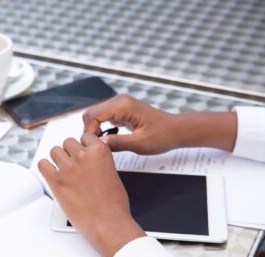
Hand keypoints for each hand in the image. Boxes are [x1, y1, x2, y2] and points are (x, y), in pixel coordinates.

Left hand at [38, 133, 144, 256]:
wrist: (108, 223)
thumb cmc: (114, 204)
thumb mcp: (112, 173)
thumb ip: (99, 161)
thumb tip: (89, 160)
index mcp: (100, 151)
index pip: (85, 136)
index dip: (83, 145)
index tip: (82, 153)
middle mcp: (83, 156)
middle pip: (68, 142)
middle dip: (70, 152)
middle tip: (73, 164)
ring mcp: (68, 168)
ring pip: (54, 150)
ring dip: (58, 159)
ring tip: (63, 170)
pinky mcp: (56, 181)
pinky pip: (42, 164)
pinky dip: (46, 168)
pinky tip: (51, 174)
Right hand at [83, 94, 237, 153]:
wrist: (176, 130)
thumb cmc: (163, 136)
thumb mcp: (140, 144)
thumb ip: (117, 143)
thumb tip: (98, 144)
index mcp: (124, 106)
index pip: (93, 115)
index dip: (89, 132)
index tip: (92, 145)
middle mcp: (120, 101)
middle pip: (91, 113)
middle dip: (89, 130)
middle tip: (95, 146)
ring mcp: (120, 104)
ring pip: (95, 115)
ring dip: (94, 130)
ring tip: (102, 144)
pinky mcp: (121, 110)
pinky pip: (103, 117)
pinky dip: (101, 128)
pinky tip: (108, 139)